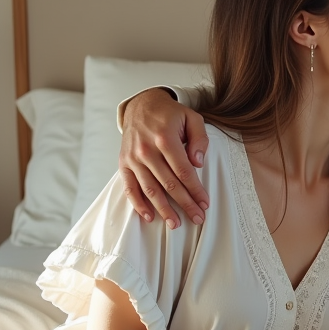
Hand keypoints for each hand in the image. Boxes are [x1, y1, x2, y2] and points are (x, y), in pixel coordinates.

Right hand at [119, 88, 210, 227]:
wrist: (140, 105)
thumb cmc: (170, 114)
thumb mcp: (191, 117)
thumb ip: (199, 138)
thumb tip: (198, 162)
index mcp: (165, 138)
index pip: (183, 171)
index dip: (195, 189)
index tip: (205, 203)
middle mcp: (147, 150)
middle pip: (169, 184)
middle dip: (185, 204)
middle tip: (197, 218)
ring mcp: (133, 158)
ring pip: (150, 189)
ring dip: (163, 209)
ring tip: (176, 224)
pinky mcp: (124, 163)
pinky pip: (130, 187)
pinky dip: (138, 204)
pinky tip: (149, 216)